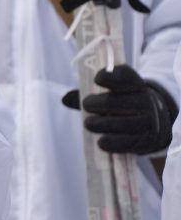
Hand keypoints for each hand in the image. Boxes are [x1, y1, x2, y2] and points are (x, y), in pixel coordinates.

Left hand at [62, 64, 176, 153]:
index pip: (126, 77)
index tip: (97, 79)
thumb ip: (89, 93)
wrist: (154, 122)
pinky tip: (101, 142)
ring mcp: (149, 122)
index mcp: (136, 84)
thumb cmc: (123, 103)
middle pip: (120, 102)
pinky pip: (129, 143)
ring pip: (124, 124)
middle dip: (100, 103)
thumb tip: (64, 98)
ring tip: (88, 124)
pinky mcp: (147, 141)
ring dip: (102, 124)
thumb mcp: (111, 93)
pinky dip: (113, 143)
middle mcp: (146, 102)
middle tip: (86, 105)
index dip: (112, 77)